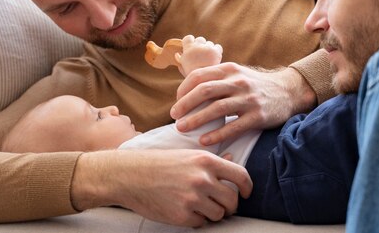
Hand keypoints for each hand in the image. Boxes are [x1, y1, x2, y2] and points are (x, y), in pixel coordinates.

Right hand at [71, 149, 251, 226]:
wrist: (130, 175)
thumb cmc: (160, 163)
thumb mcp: (188, 154)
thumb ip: (212, 160)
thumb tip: (233, 160)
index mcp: (206, 160)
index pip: (241, 176)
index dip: (247, 188)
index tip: (246, 193)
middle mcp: (202, 179)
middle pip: (233, 200)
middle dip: (230, 205)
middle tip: (221, 204)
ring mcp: (192, 198)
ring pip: (219, 214)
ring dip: (213, 213)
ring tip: (199, 205)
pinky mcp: (182, 216)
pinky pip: (201, 223)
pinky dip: (197, 220)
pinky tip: (185, 209)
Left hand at [171, 63, 316, 144]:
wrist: (288, 92)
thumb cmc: (254, 85)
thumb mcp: (236, 74)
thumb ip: (216, 79)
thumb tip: (186, 90)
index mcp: (230, 70)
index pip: (199, 76)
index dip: (183, 89)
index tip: (176, 102)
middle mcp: (238, 82)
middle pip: (204, 90)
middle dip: (185, 104)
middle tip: (173, 116)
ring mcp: (248, 99)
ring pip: (216, 109)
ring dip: (196, 120)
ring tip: (182, 128)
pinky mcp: (257, 116)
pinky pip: (233, 127)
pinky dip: (216, 134)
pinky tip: (204, 141)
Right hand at [176, 35, 222, 76]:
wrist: (203, 81)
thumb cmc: (191, 76)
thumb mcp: (182, 67)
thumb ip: (180, 59)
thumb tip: (177, 54)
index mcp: (188, 49)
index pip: (188, 38)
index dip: (191, 41)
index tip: (192, 46)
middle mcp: (197, 46)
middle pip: (200, 39)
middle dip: (201, 45)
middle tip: (202, 54)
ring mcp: (207, 48)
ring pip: (209, 43)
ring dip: (209, 48)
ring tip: (208, 58)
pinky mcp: (216, 52)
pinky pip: (218, 47)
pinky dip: (217, 51)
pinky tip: (215, 57)